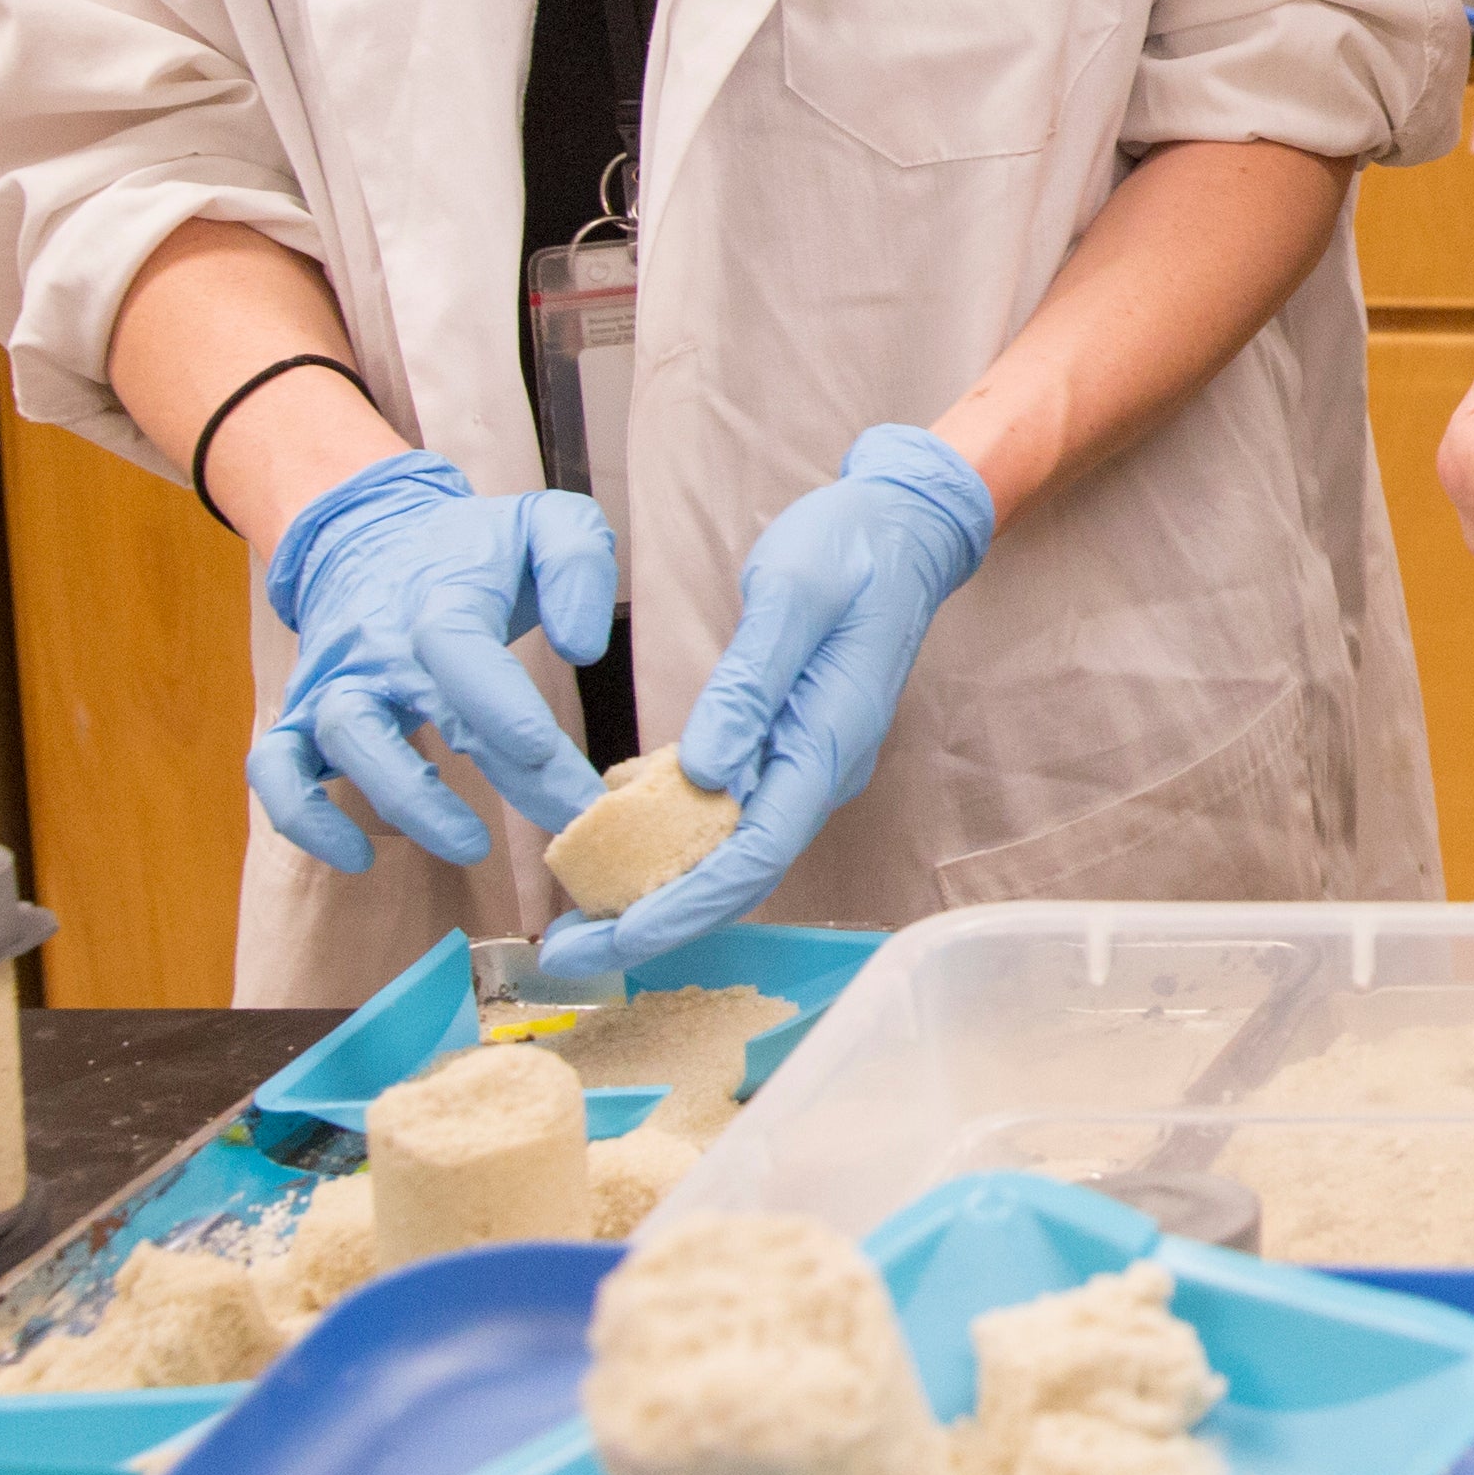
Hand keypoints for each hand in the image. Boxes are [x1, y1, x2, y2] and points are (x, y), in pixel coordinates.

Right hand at [248, 454, 614, 871]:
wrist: (370, 536)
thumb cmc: (476, 549)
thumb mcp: (547, 523)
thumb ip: (578, 564)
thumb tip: (583, 646)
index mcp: (441, 596)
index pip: (461, 648)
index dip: (500, 703)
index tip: (547, 753)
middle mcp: (379, 642)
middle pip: (425, 704)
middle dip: (498, 771)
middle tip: (567, 817)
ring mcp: (332, 681)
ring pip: (345, 738)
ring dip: (404, 797)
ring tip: (470, 843)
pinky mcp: (299, 717)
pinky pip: (275, 770)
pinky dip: (303, 818)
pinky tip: (357, 856)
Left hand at [538, 426, 989, 983]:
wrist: (906, 525)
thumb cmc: (852, 549)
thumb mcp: (793, 594)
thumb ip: (748, 683)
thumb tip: (699, 772)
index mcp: (826, 743)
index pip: (754, 854)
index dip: (682, 905)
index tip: (612, 936)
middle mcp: (819, 770)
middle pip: (738, 874)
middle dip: (655, 921)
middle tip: (567, 949)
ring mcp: (805, 761)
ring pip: (729, 852)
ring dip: (658, 888)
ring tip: (576, 913)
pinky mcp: (787, 745)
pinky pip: (727, 810)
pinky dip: (670, 835)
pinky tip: (611, 829)